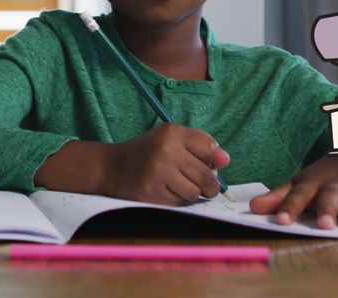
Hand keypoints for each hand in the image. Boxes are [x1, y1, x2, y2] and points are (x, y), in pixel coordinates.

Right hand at [101, 123, 230, 205]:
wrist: (112, 167)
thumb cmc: (148, 153)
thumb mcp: (171, 140)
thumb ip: (200, 146)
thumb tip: (225, 159)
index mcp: (172, 133)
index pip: (210, 148)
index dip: (212, 160)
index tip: (204, 164)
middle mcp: (165, 150)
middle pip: (206, 174)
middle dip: (209, 184)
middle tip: (201, 184)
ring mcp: (158, 172)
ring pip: (195, 192)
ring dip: (192, 194)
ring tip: (179, 186)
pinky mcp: (151, 193)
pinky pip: (180, 203)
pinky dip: (178, 201)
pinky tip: (166, 191)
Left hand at [248, 155, 337, 229]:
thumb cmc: (321, 179)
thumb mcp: (298, 184)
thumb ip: (278, 198)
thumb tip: (252, 208)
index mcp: (311, 184)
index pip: (298, 195)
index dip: (290, 208)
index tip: (282, 221)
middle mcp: (333, 186)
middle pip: (329, 197)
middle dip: (327, 210)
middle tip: (323, 225)